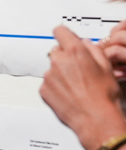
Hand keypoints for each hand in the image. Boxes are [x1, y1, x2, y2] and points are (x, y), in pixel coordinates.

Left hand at [41, 26, 125, 149]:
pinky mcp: (43, 89)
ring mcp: (48, 76)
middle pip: (56, 51)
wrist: (95, 118)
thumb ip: (94, 50)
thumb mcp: (106, 67)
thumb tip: (86, 44)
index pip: (60, 31)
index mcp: (75, 51)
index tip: (66, 37)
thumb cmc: (103, 96)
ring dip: (61, 73)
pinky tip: (69, 94)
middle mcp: (58, 61)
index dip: (65, 34)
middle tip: (78, 70)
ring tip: (76, 86)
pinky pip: (48, 83)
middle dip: (65, 57)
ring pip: (52, 68)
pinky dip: (55, 87)